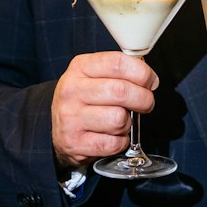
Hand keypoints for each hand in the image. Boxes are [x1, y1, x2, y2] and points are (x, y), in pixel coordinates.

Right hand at [51, 51, 157, 168]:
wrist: (56, 129)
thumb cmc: (83, 100)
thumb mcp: (94, 75)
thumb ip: (119, 71)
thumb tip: (149, 78)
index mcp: (79, 68)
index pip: (118, 63)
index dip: (142, 73)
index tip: (150, 81)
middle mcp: (72, 91)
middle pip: (122, 91)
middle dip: (143, 99)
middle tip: (145, 103)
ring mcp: (71, 118)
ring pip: (119, 119)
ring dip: (128, 123)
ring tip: (120, 120)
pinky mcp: (75, 143)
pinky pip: (114, 143)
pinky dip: (120, 141)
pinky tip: (112, 135)